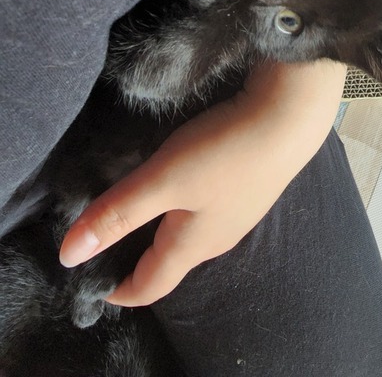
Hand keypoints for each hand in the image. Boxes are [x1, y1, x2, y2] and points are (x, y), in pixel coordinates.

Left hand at [59, 60, 345, 305]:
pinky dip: (181, 206)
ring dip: (159, 229)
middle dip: (136, 258)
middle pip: (169, 262)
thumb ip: (117, 214)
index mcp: (192, 245)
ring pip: (188, 234)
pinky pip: (206, 210)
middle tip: (107, 237)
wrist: (289, 115)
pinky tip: (181, 181)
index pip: (150, 286)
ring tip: (137, 206)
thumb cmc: (224, 152)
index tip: (93, 279)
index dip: (118, 290)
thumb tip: (69, 255)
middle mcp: (216, 237)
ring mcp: (237, 211)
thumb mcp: (163, 181)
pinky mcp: (247, 185)